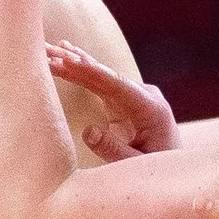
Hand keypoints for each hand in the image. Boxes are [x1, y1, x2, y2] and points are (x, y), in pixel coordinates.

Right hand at [45, 41, 177, 159]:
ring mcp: (132, 95)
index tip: (69, 60)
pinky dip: (80, 72)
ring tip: (48, 49)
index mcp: (150, 107)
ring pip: (98, 75)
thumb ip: (112, 149)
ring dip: (73, 63)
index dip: (91, 71)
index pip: (116, 84)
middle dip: (74, 61)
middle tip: (46, 49)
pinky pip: (98, 83)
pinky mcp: (122, 101)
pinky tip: (67, 57)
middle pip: (103, 74)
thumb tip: (87, 131)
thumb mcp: (135, 164)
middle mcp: (142, 95)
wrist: (171, 170)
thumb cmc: (155, 169)